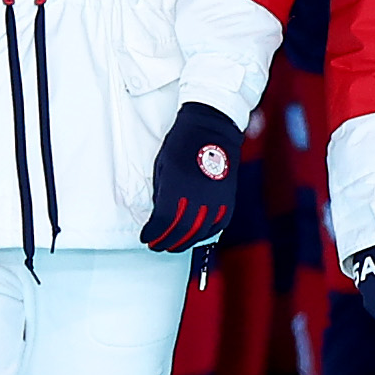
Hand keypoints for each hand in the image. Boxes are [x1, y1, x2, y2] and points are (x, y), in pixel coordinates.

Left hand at [138, 100, 248, 253]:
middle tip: (157, 246)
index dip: (153, 234)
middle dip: (166, 242)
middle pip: (181, 230)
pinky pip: (218, 224)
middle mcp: (198, 195)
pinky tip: (195, 236)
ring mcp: (216, 198)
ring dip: (185, 242)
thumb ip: (161, 193)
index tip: (146, 238)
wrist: (211, 128)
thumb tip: (159, 216)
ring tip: (173, 245)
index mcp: (177, 185)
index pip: (163, 221)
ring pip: (200, 231)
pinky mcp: (229, 198)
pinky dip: (205, 234)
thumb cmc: (182, 143)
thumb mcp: (162, 166)